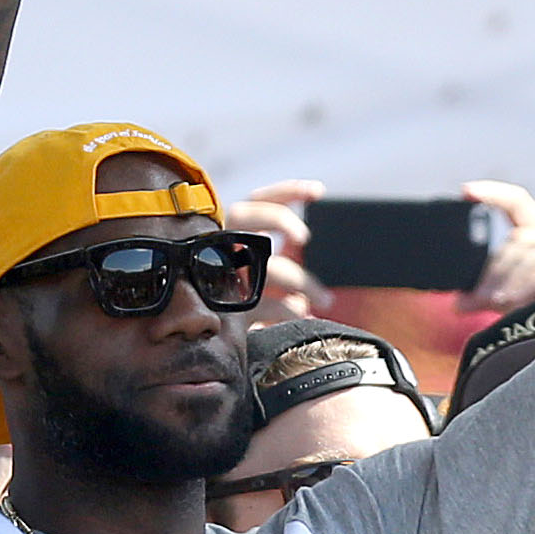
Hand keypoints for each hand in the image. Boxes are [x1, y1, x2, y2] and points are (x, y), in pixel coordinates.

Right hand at [228, 179, 324, 320]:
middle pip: (243, 215)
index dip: (286, 191)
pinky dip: (288, 308)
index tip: (319, 191)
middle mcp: (222, 250)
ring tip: (324, 299)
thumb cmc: (246, 304)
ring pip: (264, 265)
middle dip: (278, 218)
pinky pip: (263, 305)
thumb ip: (285, 260)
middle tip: (305, 237)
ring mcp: (221, 278)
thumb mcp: (265, 275)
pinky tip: (302, 313)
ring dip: (302, 281)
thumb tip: (322, 251)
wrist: (210, 342)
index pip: (256, 201)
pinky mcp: (226, 310)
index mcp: (234, 237)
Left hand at [459, 181, 534, 309]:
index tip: (465, 192)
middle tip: (481, 298)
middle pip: (521, 238)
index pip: (517, 204)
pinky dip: (532, 280)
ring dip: (514, 276)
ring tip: (498, 302)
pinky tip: (519, 300)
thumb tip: (459, 303)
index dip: (492, 193)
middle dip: (497, 269)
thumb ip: (493, 297)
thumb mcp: (523, 301)